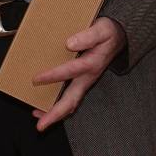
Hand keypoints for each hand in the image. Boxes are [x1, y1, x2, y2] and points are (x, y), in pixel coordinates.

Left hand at [31, 17, 125, 131]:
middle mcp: (87, 78)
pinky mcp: (81, 82)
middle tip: (41, 125)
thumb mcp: (102, 30)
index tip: (36, 79)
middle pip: (71, 100)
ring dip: (54, 112)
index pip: (71, 71)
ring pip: (70, 102)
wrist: (119, 37)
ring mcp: (84, 82)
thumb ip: (88, 36)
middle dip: (55, 113)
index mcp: (91, 64)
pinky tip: (43, 105)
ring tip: (38, 117)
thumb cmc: (108, 33)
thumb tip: (70, 43)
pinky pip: (69, 97)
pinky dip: (56, 104)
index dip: (54, 76)